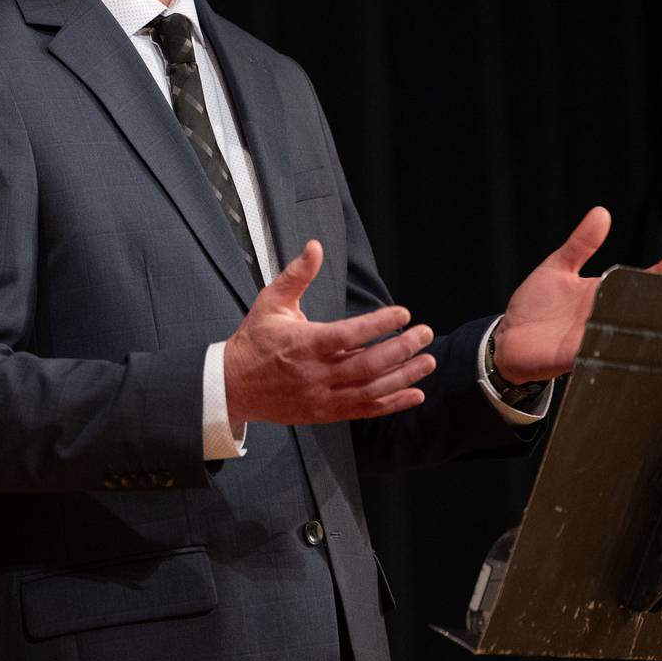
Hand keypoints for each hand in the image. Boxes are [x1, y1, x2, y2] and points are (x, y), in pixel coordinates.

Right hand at [222, 240, 435, 425]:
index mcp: (304, 343)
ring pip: (371, 389)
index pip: (349, 334)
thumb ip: (296, 275)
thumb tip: (314, 247)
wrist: (234, 384)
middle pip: (368, 364)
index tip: (402, 313)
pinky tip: (415, 394)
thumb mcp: (270, 301)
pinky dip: (392, 403)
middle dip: (401, 349)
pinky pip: (365, 410)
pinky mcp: (326, 412)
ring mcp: (323, 396)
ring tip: (427, 361)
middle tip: (424, 334)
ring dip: (404, 376)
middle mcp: (317, 372)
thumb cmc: (254, 340)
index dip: (378, 324)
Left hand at [495, 206, 661, 383]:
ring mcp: (593, 336)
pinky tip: (612, 333)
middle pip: (637, 307)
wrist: (509, 339)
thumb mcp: (558, 267)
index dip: (657, 273)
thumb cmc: (536, 304)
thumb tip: (601, 212)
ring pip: (624, 329)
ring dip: (636, 320)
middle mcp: (603, 316)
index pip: (636, 282)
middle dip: (654, 298)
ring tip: (651, 305)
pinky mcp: (577, 355)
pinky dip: (605, 342)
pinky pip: (598, 350)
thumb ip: (580, 244)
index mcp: (601, 293)